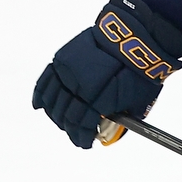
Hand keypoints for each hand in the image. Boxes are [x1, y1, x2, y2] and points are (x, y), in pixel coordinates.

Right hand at [32, 0, 181, 147]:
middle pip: (65, 115)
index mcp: (99, 100)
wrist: (137, 38)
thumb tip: (109, 130)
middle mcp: (79, 87)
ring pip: (53, 100)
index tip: (85, 143)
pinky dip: (41, 95)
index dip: (82, 138)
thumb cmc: (141, 71)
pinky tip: (40, 105)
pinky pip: (46, 80)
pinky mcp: (63, 59)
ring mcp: (68, 72)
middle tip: (76, 133)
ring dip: (56, 114)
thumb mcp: (138, 102)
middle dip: (70, 128)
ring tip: (62, 121)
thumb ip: (121, 117)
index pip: (81, 125)